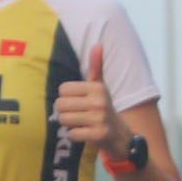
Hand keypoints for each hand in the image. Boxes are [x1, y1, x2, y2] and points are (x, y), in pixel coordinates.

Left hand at [50, 36, 123, 150]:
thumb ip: (96, 66)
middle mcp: (99, 101)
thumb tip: (98, 44)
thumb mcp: (100, 86)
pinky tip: (84, 133)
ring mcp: (100, 119)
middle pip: (61, 105)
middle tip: (76, 114)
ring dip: (68, 124)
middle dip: (64, 112)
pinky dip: (74, 136)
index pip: (63, 89)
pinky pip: (72, 134)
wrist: (120, 135)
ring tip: (80, 123)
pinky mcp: (99, 135)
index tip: (77, 102)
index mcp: (97, 87)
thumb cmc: (103, 108)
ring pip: (64, 119)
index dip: (65, 97)